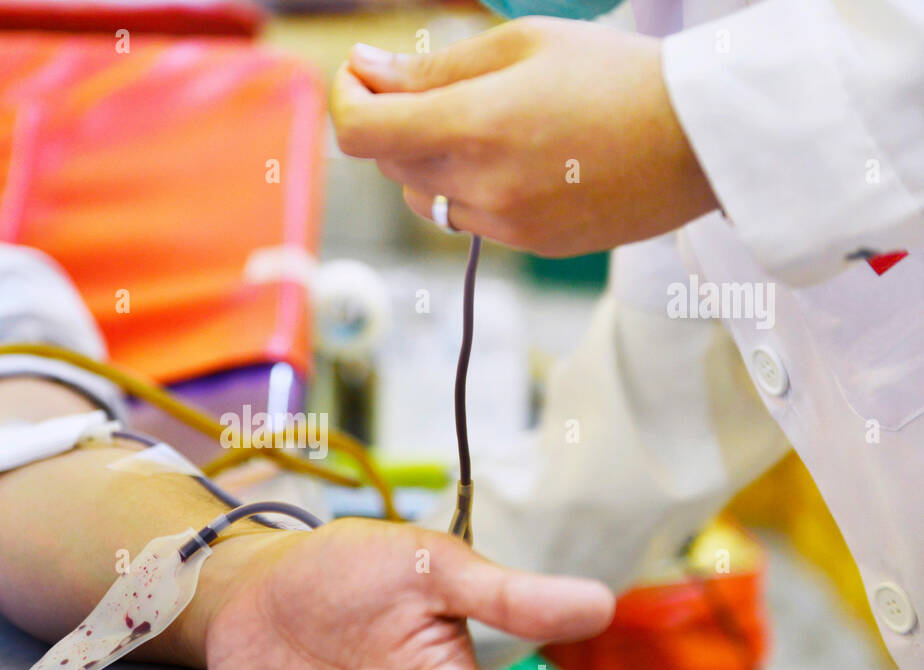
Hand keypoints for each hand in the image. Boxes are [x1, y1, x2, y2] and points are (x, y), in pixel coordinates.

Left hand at [330, 17, 718, 255]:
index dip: (346, 99)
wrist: (701, 138)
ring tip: (478, 122)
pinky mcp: (527, 246)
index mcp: (474, 125)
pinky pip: (466, 219)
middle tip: (424, 83)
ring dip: (425, 160)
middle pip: (388, 162)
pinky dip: (466, 188)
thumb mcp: (524, 45)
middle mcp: (480, 185)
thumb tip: (368, 70)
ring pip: (422, 198)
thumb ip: (435, 65)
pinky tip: (513, 157)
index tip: (360, 76)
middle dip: (390, 121)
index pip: (362, 132)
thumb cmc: (618, 75)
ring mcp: (504, 224)